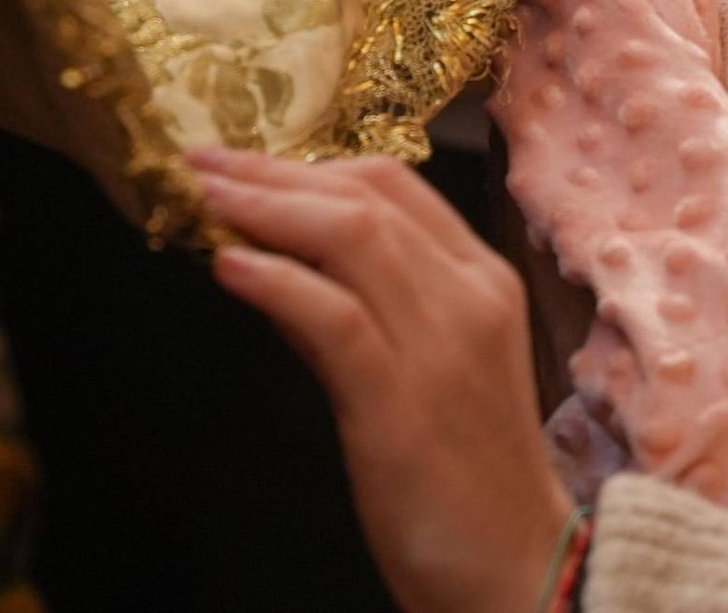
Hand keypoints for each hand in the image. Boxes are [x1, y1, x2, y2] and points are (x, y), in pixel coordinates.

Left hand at [194, 147, 573, 612]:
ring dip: (267, 207)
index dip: (314, 163)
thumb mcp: (432, 369)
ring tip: (206, 198)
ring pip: (351, 237)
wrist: (520, 567)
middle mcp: (468, 294)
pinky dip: (276, 281)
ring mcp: (439, 344)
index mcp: (482, 279)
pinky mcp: (401, 402)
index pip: (397, 185)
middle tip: (207, 160)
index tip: (250, 161)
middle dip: (277, 171)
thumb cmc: (469, 476)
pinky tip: (229, 266)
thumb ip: (368, 310)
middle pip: (366, 197)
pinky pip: (333, 316)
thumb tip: (279, 264)